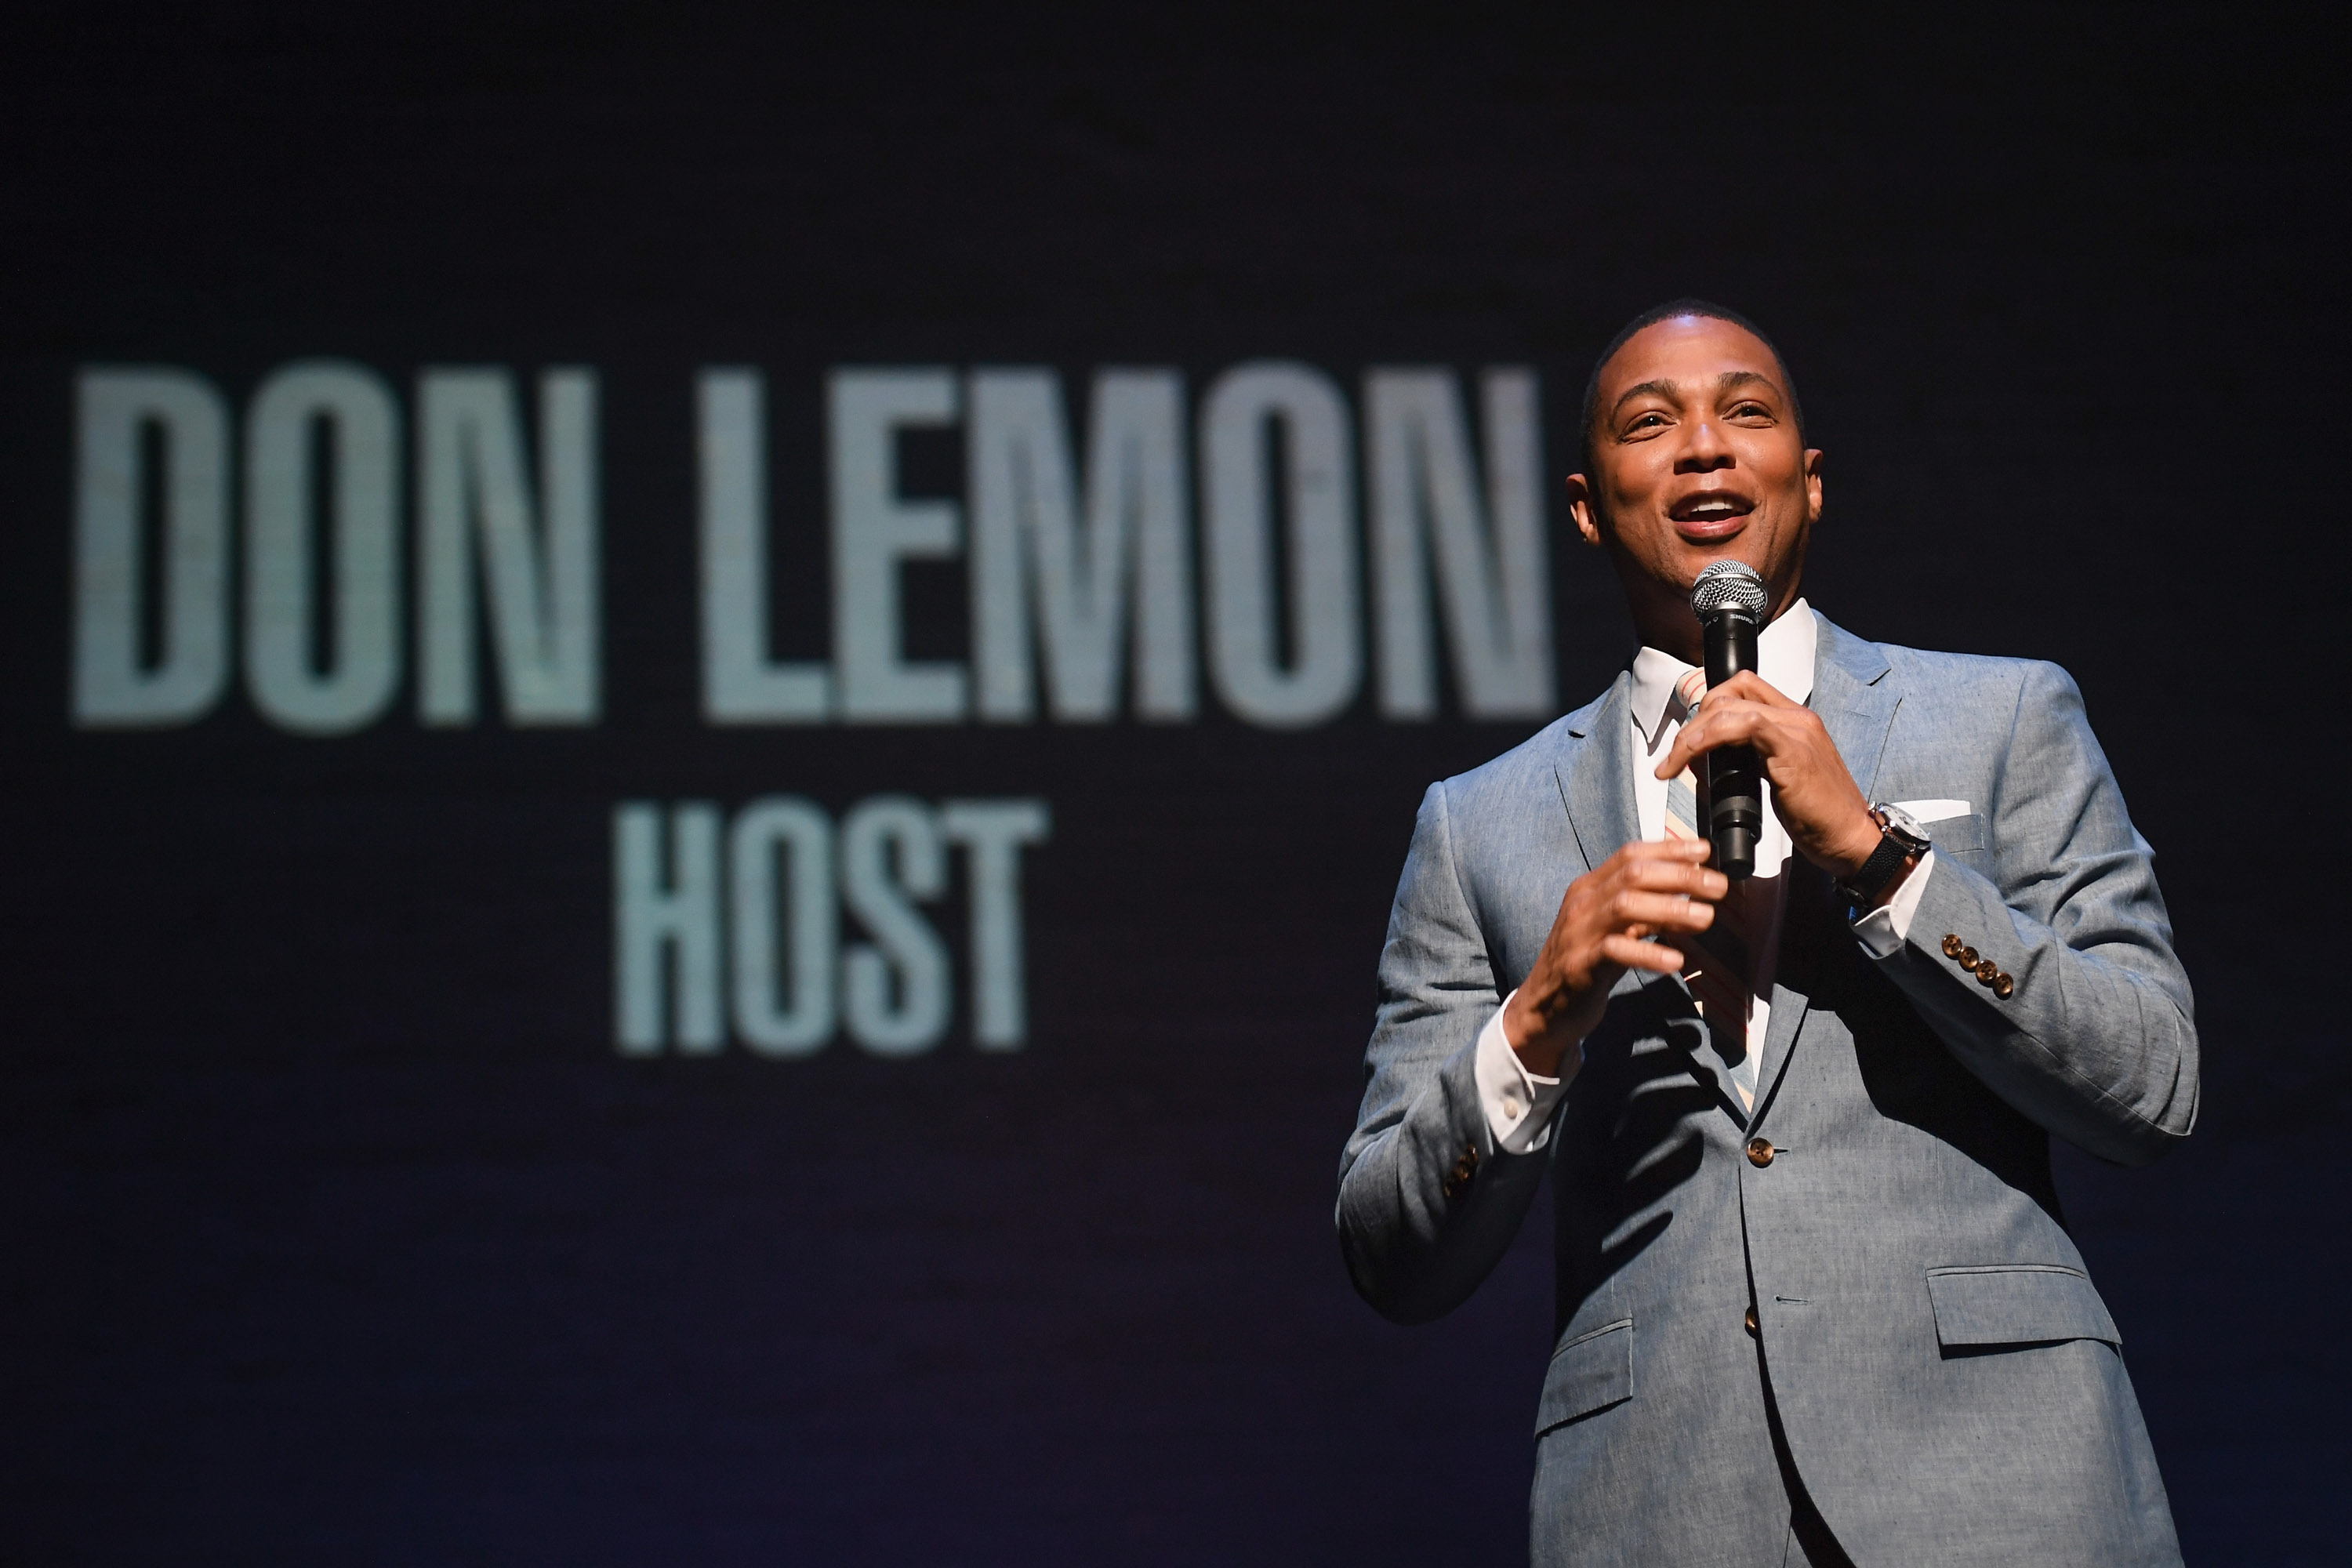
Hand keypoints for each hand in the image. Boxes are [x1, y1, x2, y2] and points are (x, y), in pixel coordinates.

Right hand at [1503, 839, 1725, 1077]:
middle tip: (1719, 886)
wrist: (1543, 1009)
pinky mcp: (1579, 965)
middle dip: (1680, 875)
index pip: (1630, 855)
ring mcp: (1578, 933)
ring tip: (1706, 918)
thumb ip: (1646, 912)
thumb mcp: (1616, 931)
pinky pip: (1615, 951)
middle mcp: (1582, 904)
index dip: (1670, 849)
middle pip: (1633, 875)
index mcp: (1589, 888)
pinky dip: (1648, 952)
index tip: (1705, 851)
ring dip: (1670, 908)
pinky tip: (1675, 960)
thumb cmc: (1586, 965)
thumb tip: (1690, 898)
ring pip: (1625, 906)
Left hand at [1653, 670, 1882, 881]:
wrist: (1850, 838)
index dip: (1708, 706)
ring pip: (1730, 708)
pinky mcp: (1794, 750)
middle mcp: (1797, 717)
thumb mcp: (1780, 777)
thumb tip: (1711, 758)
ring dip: (1692, 735)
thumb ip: (1753, 758)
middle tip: (1675, 756)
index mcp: (1795, 719)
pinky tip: (1691, 761)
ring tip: (1673, 764)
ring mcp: (1797, 730)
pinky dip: (1709, 740)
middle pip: (1730, 692)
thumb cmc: (1817, 816)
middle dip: (1693, 721)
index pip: (1743, 687)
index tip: (1688, 739)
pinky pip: (1745, 726)